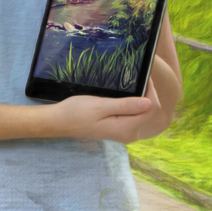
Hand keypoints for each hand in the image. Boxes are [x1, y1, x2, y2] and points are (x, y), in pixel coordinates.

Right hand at [47, 79, 164, 143]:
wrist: (60, 122)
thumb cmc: (77, 112)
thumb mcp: (101, 106)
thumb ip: (125, 106)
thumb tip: (149, 103)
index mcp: (126, 128)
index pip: (150, 109)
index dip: (151, 91)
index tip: (144, 76)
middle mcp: (129, 134)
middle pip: (150, 113)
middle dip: (148, 95)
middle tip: (139, 78)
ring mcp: (125, 133)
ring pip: (144, 115)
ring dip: (142, 99)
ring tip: (133, 84)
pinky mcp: (120, 130)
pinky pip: (135, 117)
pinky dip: (135, 105)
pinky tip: (128, 96)